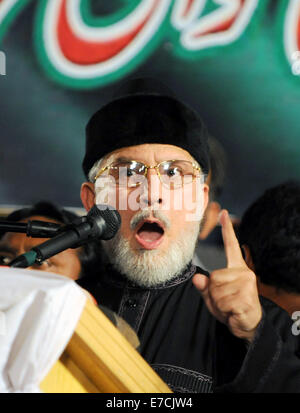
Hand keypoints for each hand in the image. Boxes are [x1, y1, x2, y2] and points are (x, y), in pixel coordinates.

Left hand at [192, 210, 261, 341]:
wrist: (248, 326)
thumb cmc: (231, 308)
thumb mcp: (213, 297)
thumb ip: (204, 287)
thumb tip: (197, 279)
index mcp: (236, 268)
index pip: (231, 245)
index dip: (227, 229)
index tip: (223, 212)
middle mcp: (243, 272)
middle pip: (214, 277)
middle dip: (213, 293)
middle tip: (225, 302)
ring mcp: (246, 282)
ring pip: (216, 290)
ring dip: (218, 303)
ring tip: (229, 307)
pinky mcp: (247, 296)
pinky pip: (223, 302)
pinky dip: (224, 310)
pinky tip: (234, 312)